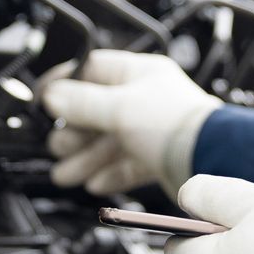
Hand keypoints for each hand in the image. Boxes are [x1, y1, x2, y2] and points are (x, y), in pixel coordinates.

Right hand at [39, 50, 221, 195]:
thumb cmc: (177, 124)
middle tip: (56, 145)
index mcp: (138, 73)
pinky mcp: (157, 157)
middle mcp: (144, 99)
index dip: (64, 84)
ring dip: (84, 158)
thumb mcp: (119, 108)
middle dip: (73, 132)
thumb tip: (53, 95)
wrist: (210, 159)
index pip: (92, 70)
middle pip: (96, 112)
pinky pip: (125, 164)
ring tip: (65, 173)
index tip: (43, 99)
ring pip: (108, 142)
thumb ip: (82, 103)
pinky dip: (109, 173)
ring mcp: (150, 128)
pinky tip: (95, 183)